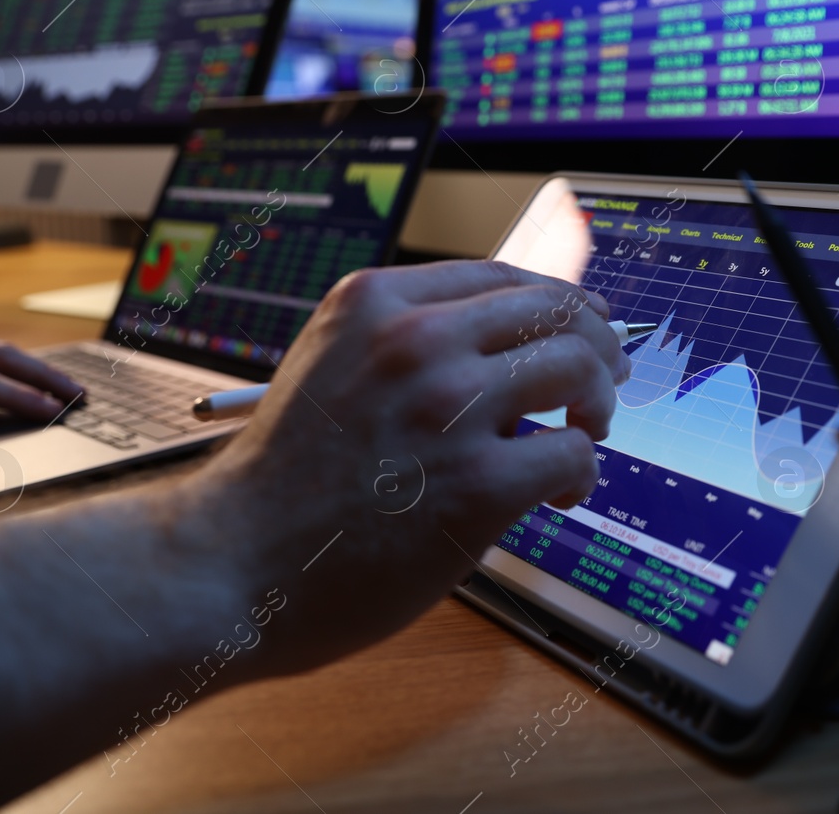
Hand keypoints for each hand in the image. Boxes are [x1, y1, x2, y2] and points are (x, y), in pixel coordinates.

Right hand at [189, 260, 630, 671]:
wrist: (231, 563)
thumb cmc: (283, 481)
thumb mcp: (330, 366)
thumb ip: (406, 343)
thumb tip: (508, 339)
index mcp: (376, 302)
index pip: (505, 276)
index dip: (560, 301)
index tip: (586, 324)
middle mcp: (416, 340)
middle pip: (555, 311)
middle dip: (596, 344)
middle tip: (607, 380)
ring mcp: (448, 408)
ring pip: (578, 367)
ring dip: (599, 402)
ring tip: (586, 433)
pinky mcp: (479, 482)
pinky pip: (574, 452)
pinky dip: (583, 473)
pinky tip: (560, 493)